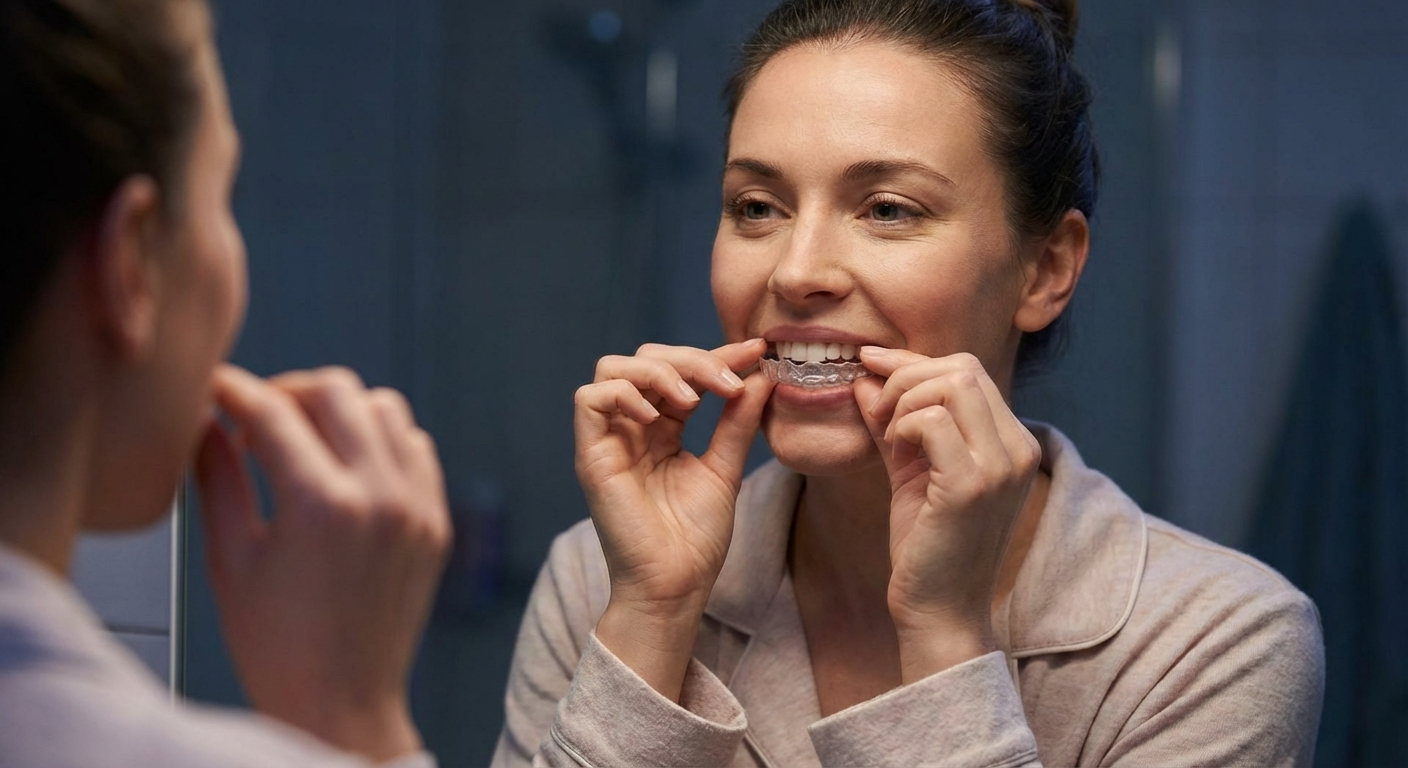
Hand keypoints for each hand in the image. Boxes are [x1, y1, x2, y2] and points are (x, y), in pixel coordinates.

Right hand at [194, 365, 450, 761]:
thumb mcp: (228, 559)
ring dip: (340, 410)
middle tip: (256, 418)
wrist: (341, 702)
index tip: (216, 387)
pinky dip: (382, 439)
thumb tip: (206, 421)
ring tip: (304, 441)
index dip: (235, 391)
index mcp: (320, 505)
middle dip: (288, 391)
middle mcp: (379, 495)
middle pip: (336, 390)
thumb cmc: (276, 645)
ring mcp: (417, 506)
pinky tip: (348, 465)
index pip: (273, 412)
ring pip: (384, 409)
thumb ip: (216, 478)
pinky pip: (416, 447)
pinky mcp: (436, 521)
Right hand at [574, 339, 771, 698]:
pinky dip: (624, 394)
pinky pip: (590, 399)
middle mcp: (632, 427)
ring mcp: (609, 439)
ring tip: (693, 400)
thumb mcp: (725, 468)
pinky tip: (657, 417)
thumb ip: (737, 421)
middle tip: (727, 381)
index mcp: (663, 428)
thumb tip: (760, 374)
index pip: (681, 371)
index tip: (757, 352)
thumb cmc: (696, 538)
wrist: (675, 586)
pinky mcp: (591, 456)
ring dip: (658, 371)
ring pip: (613, 367)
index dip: (716, 354)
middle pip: (646, 357)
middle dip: (691, 358)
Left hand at [853, 350, 1041, 681]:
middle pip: (963, 368)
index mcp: (1012, 443)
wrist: (937, 611)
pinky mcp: (973, 485)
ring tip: (887, 436)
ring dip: (904, 401)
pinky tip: (894, 452)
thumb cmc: (926, 544)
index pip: (968, 370)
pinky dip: (903, 425)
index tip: (871, 366)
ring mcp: (1001, 466)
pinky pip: (932, 421)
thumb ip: (894, 422)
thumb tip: (866, 375)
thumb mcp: (910, 469)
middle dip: (907, 377)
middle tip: (877, 412)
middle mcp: (1019, 449)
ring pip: (952, 384)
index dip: (914, 363)